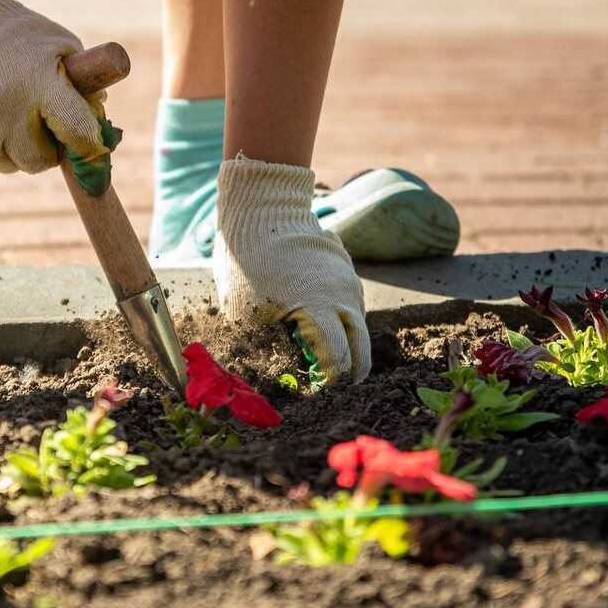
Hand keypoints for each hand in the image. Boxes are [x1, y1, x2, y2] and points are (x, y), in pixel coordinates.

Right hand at [0, 0, 118, 195]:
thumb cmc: (13, 34)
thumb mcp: (58, 45)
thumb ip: (84, 86)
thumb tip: (99, 128)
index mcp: (37, 83)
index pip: (77, 132)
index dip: (88, 144)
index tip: (91, 146)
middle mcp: (4, 112)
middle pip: (40, 162)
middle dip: (46, 146)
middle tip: (40, 121)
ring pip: (9, 166)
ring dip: (14, 149)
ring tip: (5, 111)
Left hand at [214, 156, 370, 380]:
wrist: (261, 211)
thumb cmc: (247, 265)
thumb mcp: (246, 314)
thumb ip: (267, 346)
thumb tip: (280, 376)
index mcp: (320, 310)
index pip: (338, 361)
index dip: (330, 384)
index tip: (318, 395)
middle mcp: (344, 297)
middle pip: (361, 347)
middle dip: (353, 371)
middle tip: (339, 387)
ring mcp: (348, 281)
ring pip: (357, 324)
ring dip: (346, 343)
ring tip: (326, 358)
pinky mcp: (345, 269)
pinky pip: (350, 303)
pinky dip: (340, 318)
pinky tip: (319, 323)